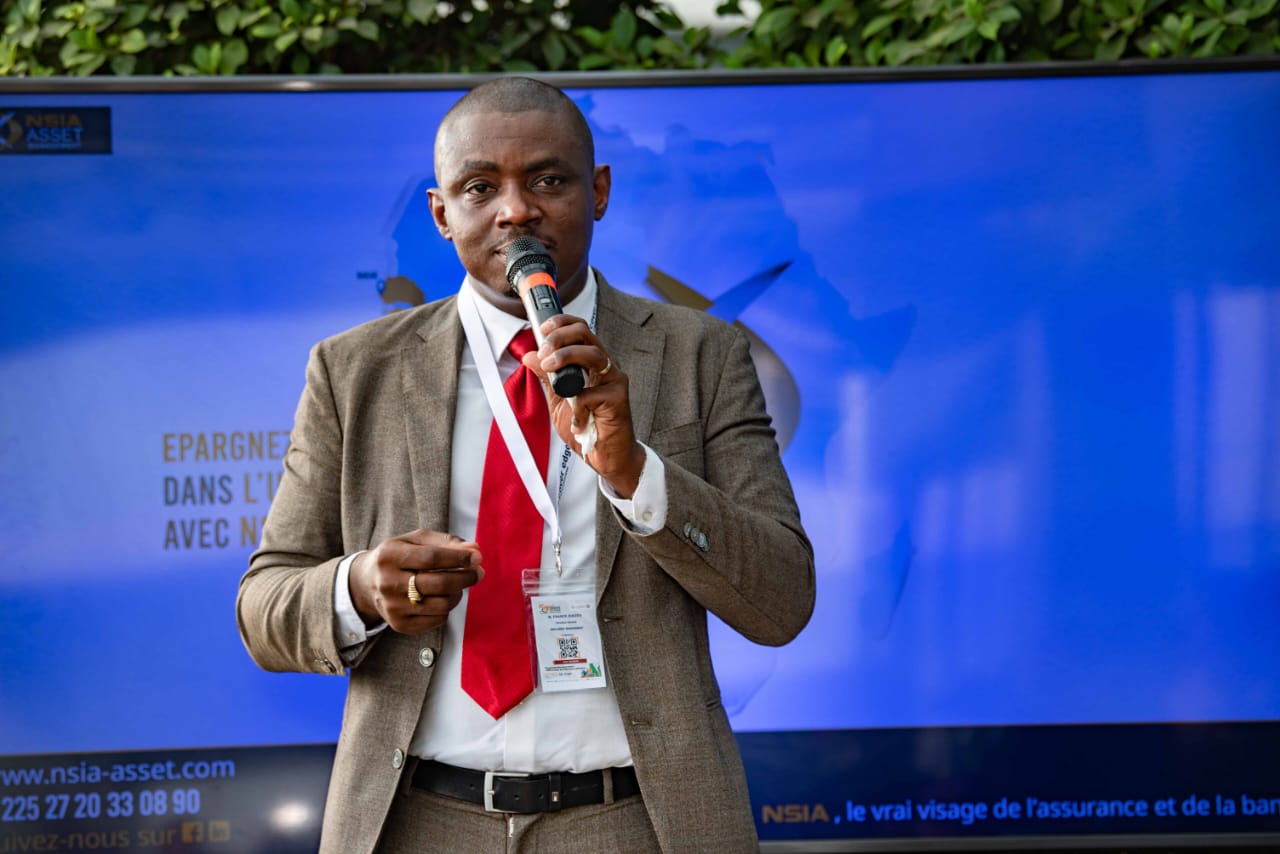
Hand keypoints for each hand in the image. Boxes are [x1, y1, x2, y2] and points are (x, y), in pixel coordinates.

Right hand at [349, 529, 482, 634]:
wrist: (367, 583)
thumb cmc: (398, 556)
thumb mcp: (415, 540)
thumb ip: (445, 542)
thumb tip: (475, 550)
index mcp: (390, 556)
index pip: (431, 558)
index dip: (458, 558)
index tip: (477, 557)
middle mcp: (388, 583)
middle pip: (439, 584)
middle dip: (465, 577)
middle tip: (478, 573)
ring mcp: (393, 607)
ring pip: (441, 604)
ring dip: (458, 593)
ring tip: (458, 585)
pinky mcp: (400, 624)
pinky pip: (437, 619)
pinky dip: (447, 608)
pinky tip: (442, 597)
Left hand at [523, 314, 646, 496]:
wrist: (607, 457)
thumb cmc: (588, 427)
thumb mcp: (559, 401)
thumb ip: (548, 379)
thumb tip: (530, 356)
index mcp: (591, 363)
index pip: (580, 330)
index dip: (561, 323)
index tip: (541, 328)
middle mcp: (605, 367)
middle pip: (586, 334)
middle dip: (560, 336)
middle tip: (543, 350)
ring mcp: (614, 381)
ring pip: (593, 354)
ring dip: (567, 356)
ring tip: (550, 367)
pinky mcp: (619, 399)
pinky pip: (592, 394)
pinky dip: (578, 407)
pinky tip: (576, 422)